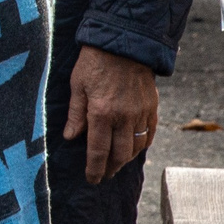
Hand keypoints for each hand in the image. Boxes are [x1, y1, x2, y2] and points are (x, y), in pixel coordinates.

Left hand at [67, 46, 160, 182]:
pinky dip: (142, 145)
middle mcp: (123, 118)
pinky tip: (134, 148)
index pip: (98, 150)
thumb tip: (70, 137)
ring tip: (116, 164)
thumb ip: (76, 114)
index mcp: (101, 113)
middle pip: (120, 154)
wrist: (124, 44)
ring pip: (136, 147)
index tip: (92, 179)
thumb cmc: (94, 62)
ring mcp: (140, 114)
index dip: (95, 168)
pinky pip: (149, 134)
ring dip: (126, 159)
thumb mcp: (77, 86)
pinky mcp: (152, 108)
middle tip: (104, 175)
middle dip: (111, 168)